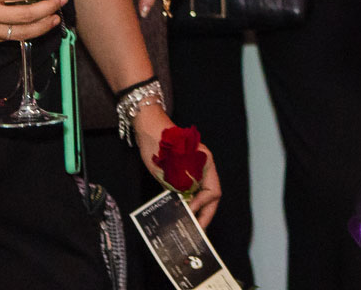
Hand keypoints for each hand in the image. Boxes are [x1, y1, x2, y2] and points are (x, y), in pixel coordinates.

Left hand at [134, 104, 220, 227]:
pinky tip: (177, 212)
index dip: (204, 206)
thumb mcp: (173, 173)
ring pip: (198, 195)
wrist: (147, 129)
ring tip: (187, 225)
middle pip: (209, 195)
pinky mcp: (180, 172)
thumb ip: (183, 193)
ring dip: (193, 210)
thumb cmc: (162, 147)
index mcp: (206, 164)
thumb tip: (187, 212)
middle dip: (203, 213)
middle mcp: (202, 167)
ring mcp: (192, 169)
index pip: (213, 192)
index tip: (191, 215)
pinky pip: (187, 191)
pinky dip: (184, 202)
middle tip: (196, 231)